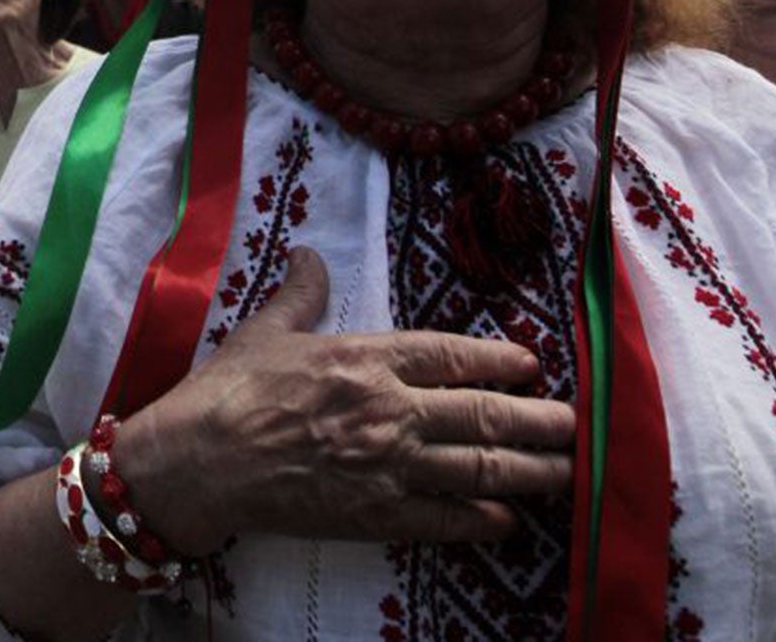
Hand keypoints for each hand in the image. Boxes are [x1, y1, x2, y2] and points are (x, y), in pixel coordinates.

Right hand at [116, 246, 573, 552]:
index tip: (531, 363)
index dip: (497, 358)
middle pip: (482, 413)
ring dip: (529, 469)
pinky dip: (483, 520)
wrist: (200, 461)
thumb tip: (309, 254)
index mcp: (365, 358)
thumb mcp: (264, 331)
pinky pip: (445, 519)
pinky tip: (510, 520)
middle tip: (575, 423)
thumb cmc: (228, 390)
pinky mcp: (376, 515)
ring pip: (479, 467)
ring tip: (565, 470)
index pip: (449, 354)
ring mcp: (388, 466)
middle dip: (537, 418)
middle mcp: (390, 410)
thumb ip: (300, 295)